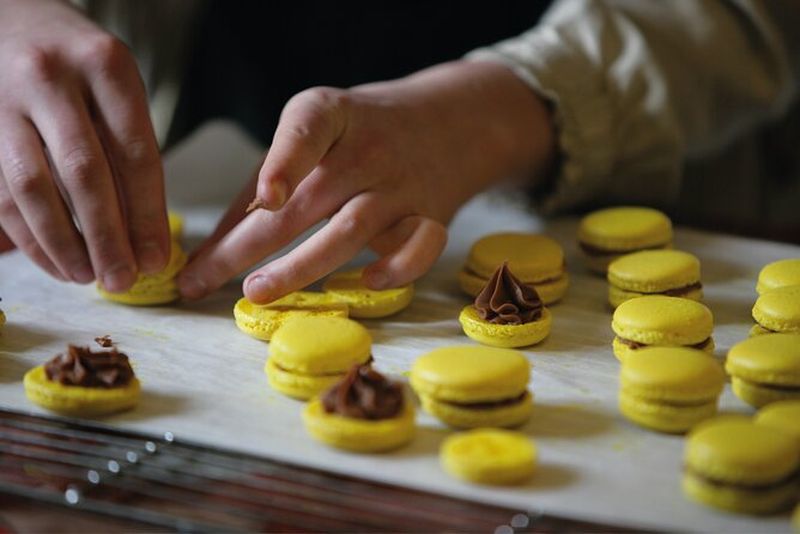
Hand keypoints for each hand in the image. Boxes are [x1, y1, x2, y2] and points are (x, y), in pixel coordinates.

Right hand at [0, 0, 167, 289]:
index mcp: (104, 67)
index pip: (135, 153)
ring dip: (63, 244)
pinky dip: (30, 237)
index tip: (157, 257)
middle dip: (107, 237)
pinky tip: (56, 262)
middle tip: (123, 279)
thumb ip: (132, 150)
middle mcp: (51, 79)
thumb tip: (146, 235)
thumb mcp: (118, 87)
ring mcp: (6, 103)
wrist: (11, 19)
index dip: (147, 214)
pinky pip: (2, 196)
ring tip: (88, 277)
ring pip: (34, 189)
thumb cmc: (80, 66)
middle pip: (84, 174)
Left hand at [179, 61, 554, 301]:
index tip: (265, 198)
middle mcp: (368, 148)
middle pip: (310, 200)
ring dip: (303, 265)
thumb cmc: (359, 133)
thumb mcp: (312, 133)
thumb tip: (211, 250)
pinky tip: (368, 282)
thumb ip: (263, 181)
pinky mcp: (431, 215)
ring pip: (352, 229)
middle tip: (209, 279)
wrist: (449, 121)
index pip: (308, 130)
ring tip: (258, 291)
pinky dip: (398, 267)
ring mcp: (401, 184)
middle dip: (254, 244)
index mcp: (331, 115)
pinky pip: (421, 245)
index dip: (285, 162)